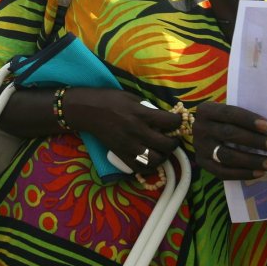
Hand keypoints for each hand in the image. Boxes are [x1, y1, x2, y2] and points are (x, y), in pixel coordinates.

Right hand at [66, 88, 181, 172]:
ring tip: (162, 150)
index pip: (170, 122)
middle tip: (172, 138)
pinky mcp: (121, 154)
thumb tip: (164, 117)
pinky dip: (149, 166)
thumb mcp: (132, 98)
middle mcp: (137, 131)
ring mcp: (128, 145)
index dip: (178, 121)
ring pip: (155, 160)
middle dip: (174, 142)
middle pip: (166, 144)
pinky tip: (150, 158)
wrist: (87, 110)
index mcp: (141, 114)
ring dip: (163, 156)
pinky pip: (140, 168)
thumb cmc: (110, 99)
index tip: (178, 121)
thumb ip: (149, 109)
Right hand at [193, 102, 266, 179]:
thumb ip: (246, 117)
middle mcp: (200, 128)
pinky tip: (259, 173)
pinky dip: (242, 173)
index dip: (248, 120)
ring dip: (252, 160)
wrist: (206, 133)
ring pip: (226, 156)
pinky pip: (222, 172)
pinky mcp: (202, 163)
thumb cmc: (226, 121)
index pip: (229, 113)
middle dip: (255, 141)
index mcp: (206, 110)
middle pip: (228, 134)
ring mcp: (199, 147)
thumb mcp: (230, 113)